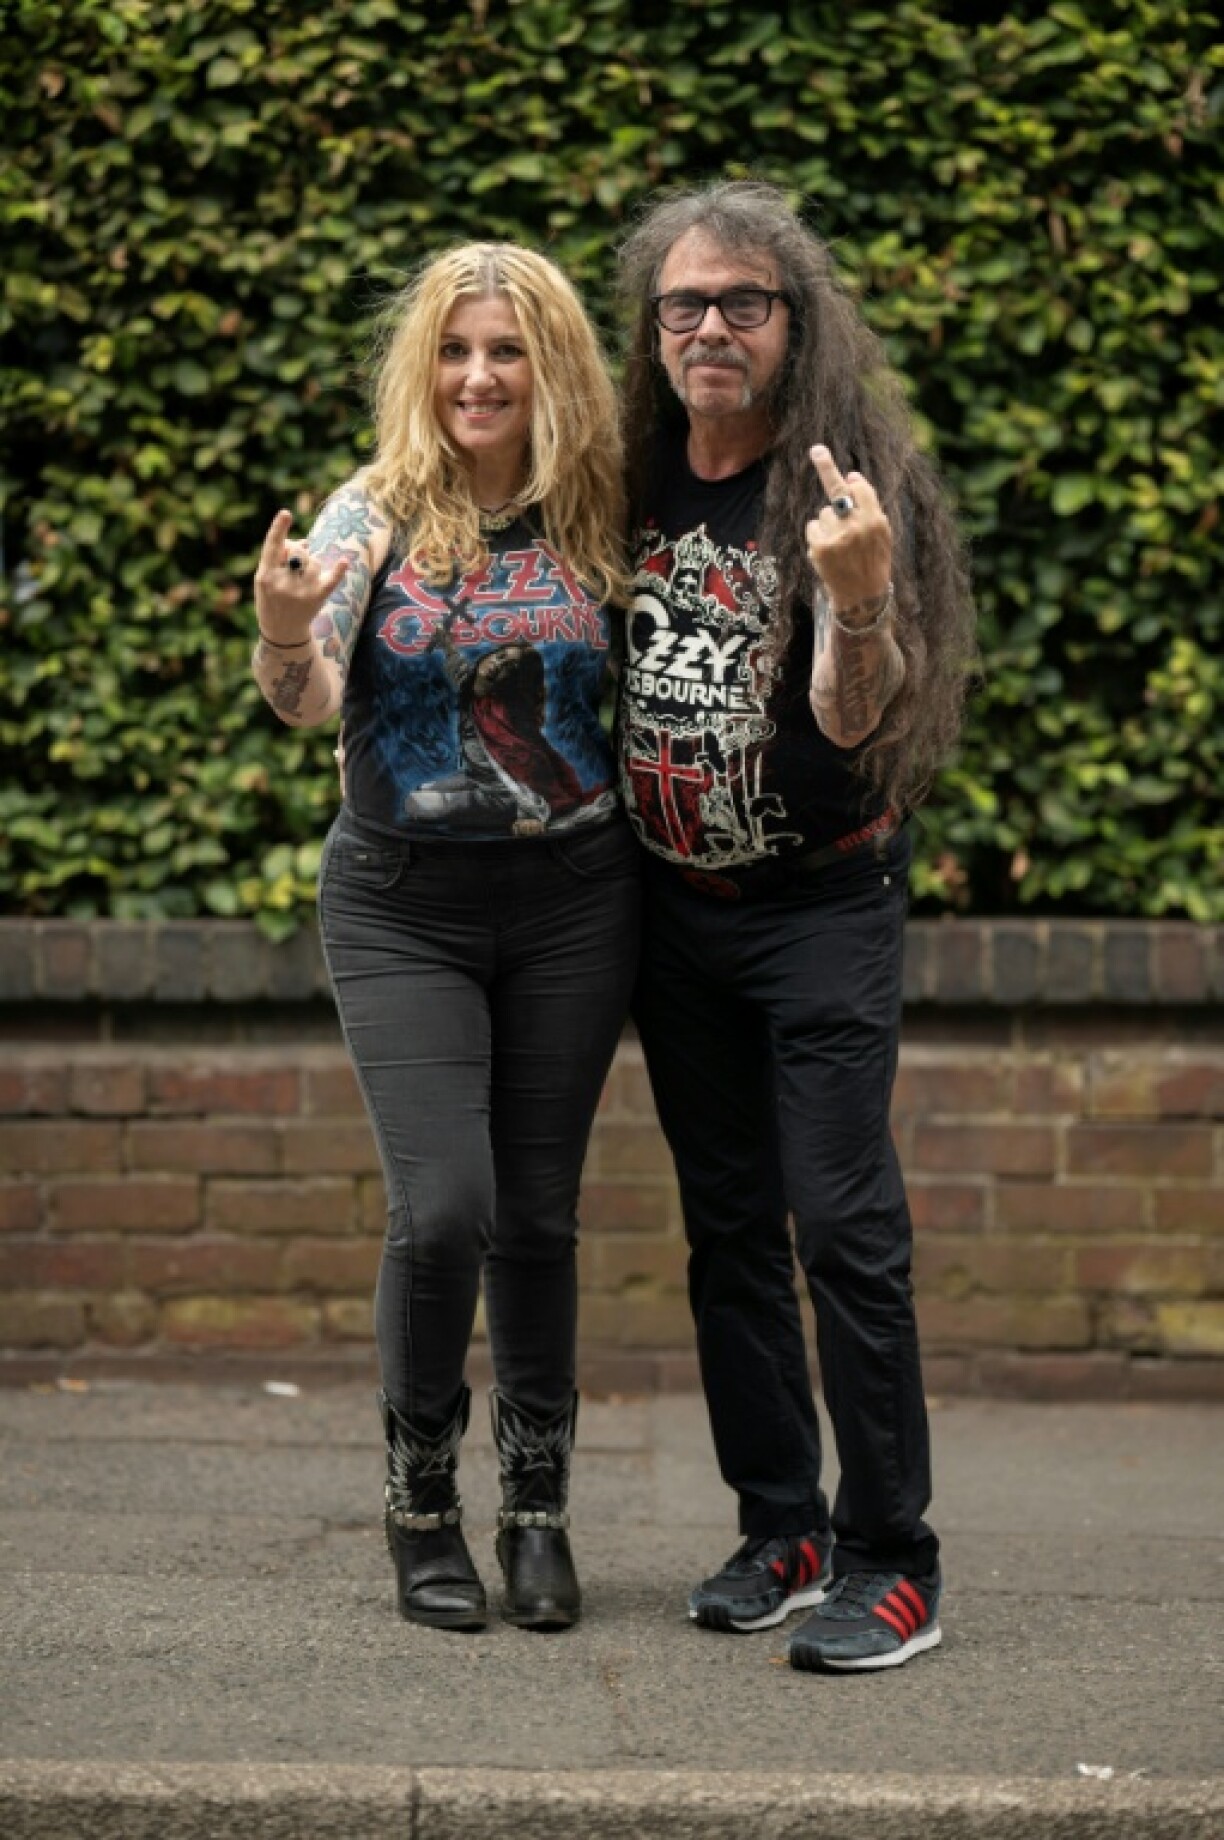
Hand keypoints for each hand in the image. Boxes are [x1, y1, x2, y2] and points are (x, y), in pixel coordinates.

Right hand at [253, 509, 349, 645]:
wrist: (282, 631)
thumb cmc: (272, 598)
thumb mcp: (265, 578)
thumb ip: (279, 557)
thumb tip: (305, 541)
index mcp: (265, 576)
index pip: (272, 547)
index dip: (278, 529)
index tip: (286, 513)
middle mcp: (283, 583)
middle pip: (298, 551)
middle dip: (298, 551)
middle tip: (293, 561)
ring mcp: (301, 592)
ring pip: (314, 561)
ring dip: (311, 565)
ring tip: (303, 579)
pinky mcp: (317, 598)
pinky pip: (331, 580)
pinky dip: (338, 570)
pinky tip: (345, 561)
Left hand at [805, 445, 891, 611]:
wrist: (862, 599)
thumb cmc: (872, 563)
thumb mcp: (881, 535)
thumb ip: (869, 506)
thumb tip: (851, 476)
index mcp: (877, 520)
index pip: (861, 490)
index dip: (851, 481)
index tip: (841, 466)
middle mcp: (858, 526)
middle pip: (838, 491)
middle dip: (826, 467)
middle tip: (817, 449)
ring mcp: (838, 536)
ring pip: (823, 513)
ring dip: (827, 525)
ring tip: (838, 547)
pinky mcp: (821, 547)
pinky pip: (813, 527)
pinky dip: (817, 537)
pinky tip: (827, 554)